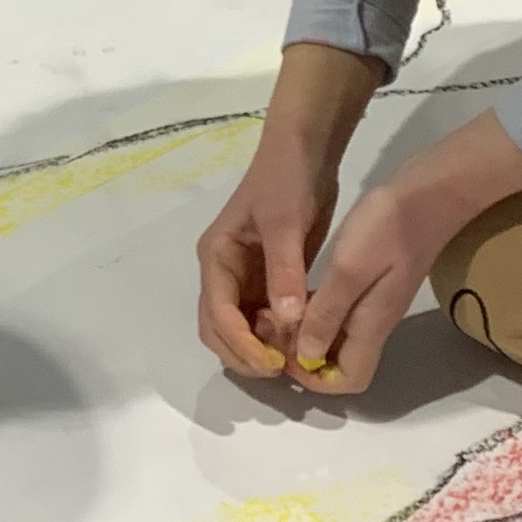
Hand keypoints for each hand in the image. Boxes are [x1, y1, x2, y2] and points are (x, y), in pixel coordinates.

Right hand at [198, 43, 380, 377]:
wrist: (305, 150)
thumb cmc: (287, 180)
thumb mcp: (286, 223)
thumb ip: (285, 270)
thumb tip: (287, 320)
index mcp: (216, 256)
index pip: (217, 313)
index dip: (240, 343)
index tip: (271, 362)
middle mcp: (222, 272)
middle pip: (218, 329)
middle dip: (243, 354)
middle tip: (280, 370)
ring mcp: (243, 277)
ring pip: (238, 328)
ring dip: (258, 348)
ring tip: (292, 356)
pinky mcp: (265, 278)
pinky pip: (262, 317)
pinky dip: (275, 334)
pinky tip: (300, 339)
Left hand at [286, 111, 521, 393]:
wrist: (432, 191)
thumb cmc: (389, 226)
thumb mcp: (350, 268)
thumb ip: (328, 312)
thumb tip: (305, 356)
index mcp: (371, 326)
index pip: (347, 381)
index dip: (312, 377)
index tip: (283, 349)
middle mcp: (374, 323)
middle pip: (340, 364)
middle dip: (304, 357)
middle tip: (273, 327)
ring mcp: (377, 303)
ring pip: (338, 338)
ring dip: (307, 333)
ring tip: (277, 310)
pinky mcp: (375, 283)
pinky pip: (342, 313)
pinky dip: (318, 310)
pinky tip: (299, 290)